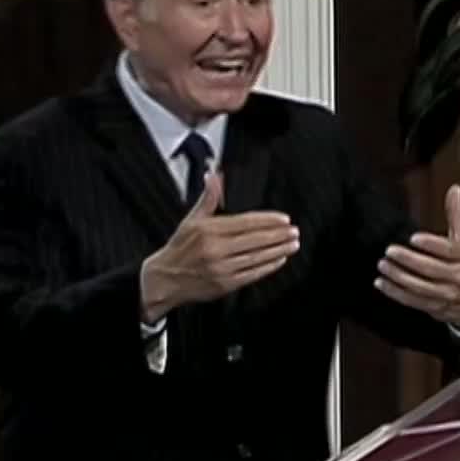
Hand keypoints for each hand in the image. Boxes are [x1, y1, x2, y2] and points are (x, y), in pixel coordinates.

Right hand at [140, 171, 299, 321]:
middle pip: (255, 240)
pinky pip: (252, 274)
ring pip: (257, 257)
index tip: (284, 219)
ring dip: (278, 250)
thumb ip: (208, 198)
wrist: (165, 278)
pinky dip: (268, 267)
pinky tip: (279, 260)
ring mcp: (221, 268)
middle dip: (279, 235)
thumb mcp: (191, 219)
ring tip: (293, 244)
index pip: (246, 222)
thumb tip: (214, 176)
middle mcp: (216, 249)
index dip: (268, 220)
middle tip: (295, 231)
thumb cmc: (180, 248)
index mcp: (209, 230)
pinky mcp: (225, 285)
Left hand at [374, 184, 459, 326]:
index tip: (413, 238)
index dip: (431, 244)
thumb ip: (455, 214)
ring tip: (383, 266)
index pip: (449, 251)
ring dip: (399, 278)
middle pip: (432, 270)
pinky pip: (413, 301)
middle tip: (389, 251)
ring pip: (421, 287)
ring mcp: (447, 295)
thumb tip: (454, 188)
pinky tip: (381, 283)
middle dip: (409, 261)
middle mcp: (458, 276)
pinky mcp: (435, 307)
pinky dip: (395, 293)